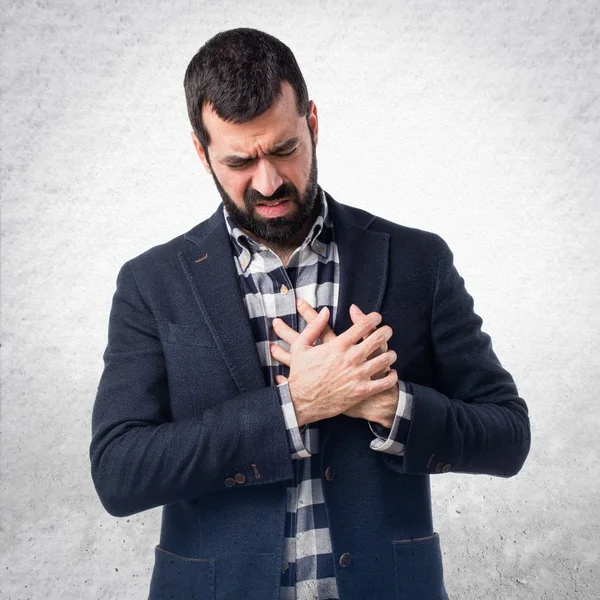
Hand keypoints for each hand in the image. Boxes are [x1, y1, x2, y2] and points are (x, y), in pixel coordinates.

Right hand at [270, 299, 398, 426]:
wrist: (300, 402)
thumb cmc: (300, 374)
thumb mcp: (300, 345)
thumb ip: (314, 326)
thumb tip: (325, 311)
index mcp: (338, 345)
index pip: (363, 325)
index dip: (374, 318)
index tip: (377, 317)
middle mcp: (350, 358)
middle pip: (378, 339)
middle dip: (386, 331)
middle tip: (388, 331)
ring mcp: (357, 375)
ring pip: (385, 359)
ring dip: (391, 354)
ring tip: (391, 353)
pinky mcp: (361, 391)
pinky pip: (384, 382)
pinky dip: (392, 376)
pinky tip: (390, 373)